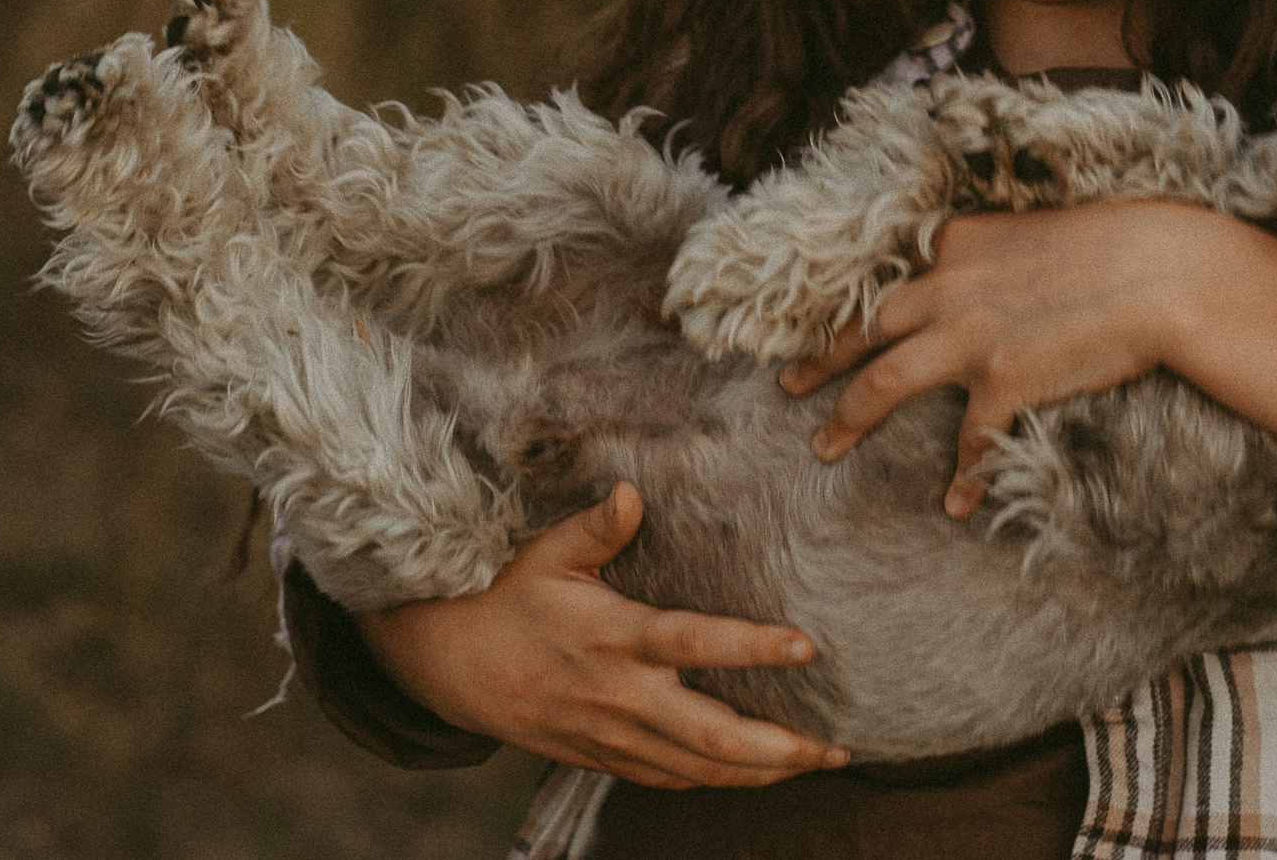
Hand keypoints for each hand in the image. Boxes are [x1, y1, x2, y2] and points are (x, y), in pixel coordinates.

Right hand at [355, 483, 848, 787]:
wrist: (444, 663)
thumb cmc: (502, 597)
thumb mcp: (543, 554)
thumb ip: (595, 529)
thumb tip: (631, 493)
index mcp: (613, 637)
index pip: (692, 644)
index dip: (750, 648)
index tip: (806, 646)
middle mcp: (619, 695)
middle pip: (707, 734)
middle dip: (775, 748)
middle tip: (832, 747)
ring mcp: (611, 735)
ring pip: (696, 769)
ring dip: (759, 773)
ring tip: (817, 764)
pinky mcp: (601, 757)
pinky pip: (668, 781)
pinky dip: (717, 781)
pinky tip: (758, 775)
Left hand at [779, 200, 1276, 516]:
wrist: (1162, 270)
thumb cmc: (1121, 240)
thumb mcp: (1042, 229)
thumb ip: (1001, 252)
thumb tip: (994, 274)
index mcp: (957, 242)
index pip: (886, 276)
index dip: (848, 304)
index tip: (824, 324)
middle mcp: (949, 287)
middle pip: (863, 330)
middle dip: (821, 361)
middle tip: (789, 385)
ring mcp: (970, 335)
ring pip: (883, 384)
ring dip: (848, 419)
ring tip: (824, 449)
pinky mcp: (1003, 379)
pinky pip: (967, 440)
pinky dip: (960, 475)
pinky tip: (954, 505)